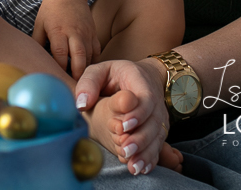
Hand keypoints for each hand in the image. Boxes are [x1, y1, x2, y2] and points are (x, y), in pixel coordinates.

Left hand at [32, 0, 99, 78]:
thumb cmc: (50, 10)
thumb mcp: (39, 24)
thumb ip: (37, 43)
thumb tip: (33, 62)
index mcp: (58, 31)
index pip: (60, 54)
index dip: (60, 69)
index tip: (57, 80)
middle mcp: (74, 32)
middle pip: (79, 57)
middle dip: (77, 74)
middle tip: (73, 88)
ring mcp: (86, 33)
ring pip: (90, 56)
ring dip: (86, 71)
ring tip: (80, 84)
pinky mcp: (94, 33)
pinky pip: (97, 51)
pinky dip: (93, 62)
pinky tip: (87, 71)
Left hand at [75, 59, 176, 174]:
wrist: (142, 78)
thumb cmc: (115, 75)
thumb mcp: (100, 70)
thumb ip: (89, 83)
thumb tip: (81, 104)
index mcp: (141, 82)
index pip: (145, 99)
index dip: (137, 113)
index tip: (122, 126)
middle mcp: (155, 101)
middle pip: (153, 122)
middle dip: (140, 138)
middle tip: (125, 149)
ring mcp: (159, 117)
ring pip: (157, 136)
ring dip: (145, 152)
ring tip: (133, 165)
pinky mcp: (158, 129)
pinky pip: (158, 145)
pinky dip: (150, 158)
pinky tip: (141, 169)